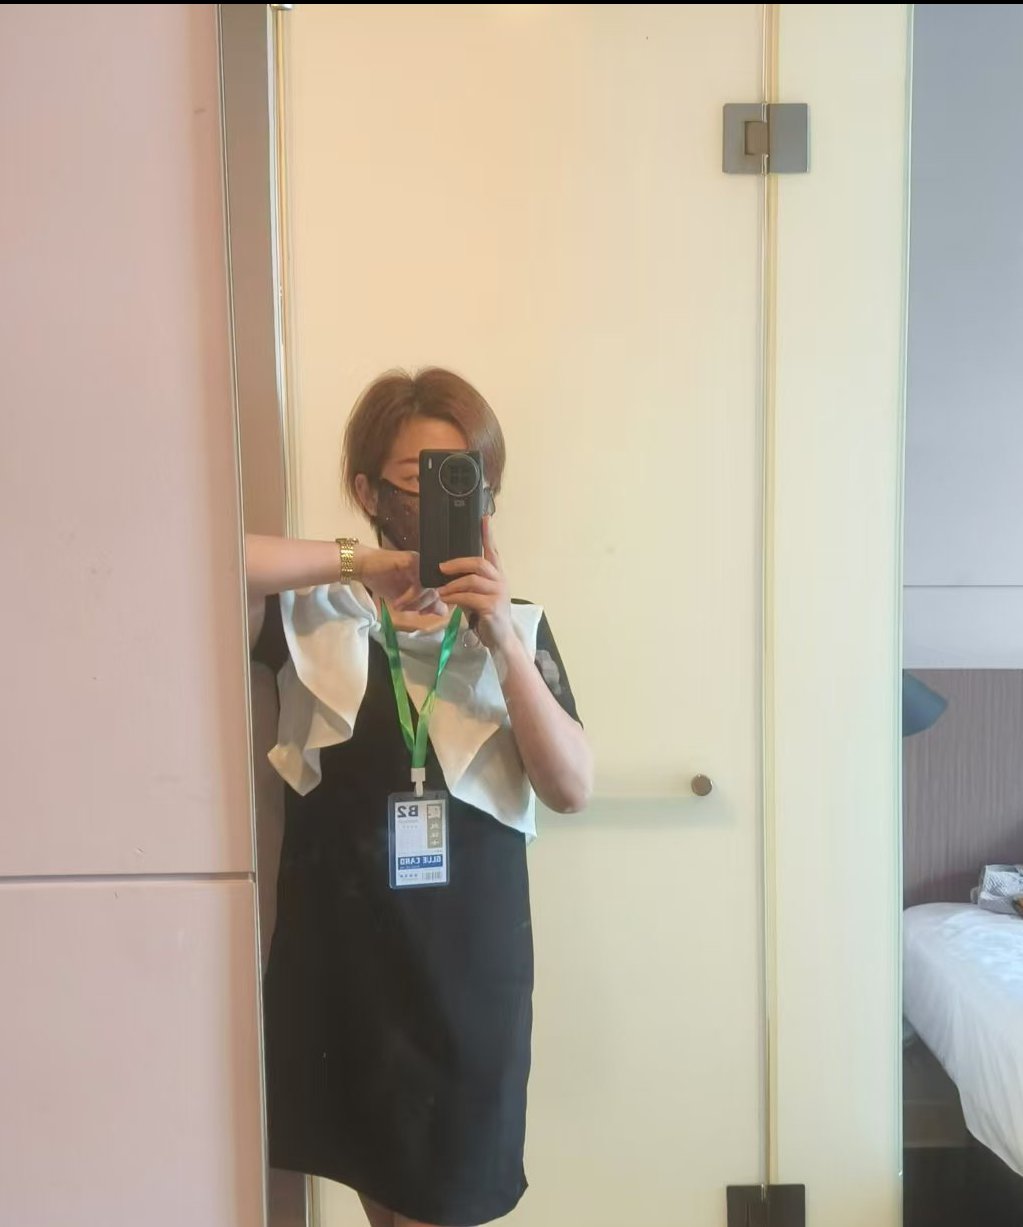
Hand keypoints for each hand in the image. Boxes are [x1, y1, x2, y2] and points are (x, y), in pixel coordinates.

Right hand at [355, 545, 448, 615]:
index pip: (442, 592)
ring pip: (429, 588)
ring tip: (399, 606)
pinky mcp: (411, 561)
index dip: (434, 606)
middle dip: (423, 606)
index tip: (422, 613)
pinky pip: (418, 583)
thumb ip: (423, 604)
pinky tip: (397, 602)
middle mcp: (426, 567)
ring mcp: (420, 562)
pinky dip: (409, 597)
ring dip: (415, 603)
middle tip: (407, 610)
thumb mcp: (405, 598)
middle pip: (437, 592)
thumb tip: (442, 612)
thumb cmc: (382, 580)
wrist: (362, 566)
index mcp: (427, 574)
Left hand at [437, 517, 513, 650]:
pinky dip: (454, 597)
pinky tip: (446, 600)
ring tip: (440, 590)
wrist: (500, 638)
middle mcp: (500, 580)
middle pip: (478, 563)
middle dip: (457, 563)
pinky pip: (469, 597)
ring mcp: (498, 593)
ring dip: (452, 584)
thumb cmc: (487, 616)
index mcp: (498, 575)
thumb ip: (468, 582)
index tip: (484, 518)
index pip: (493, 551)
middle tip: (441, 567)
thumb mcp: (477, 595)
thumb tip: (446, 572)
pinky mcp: (492, 606)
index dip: (488, 534)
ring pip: (472, 580)